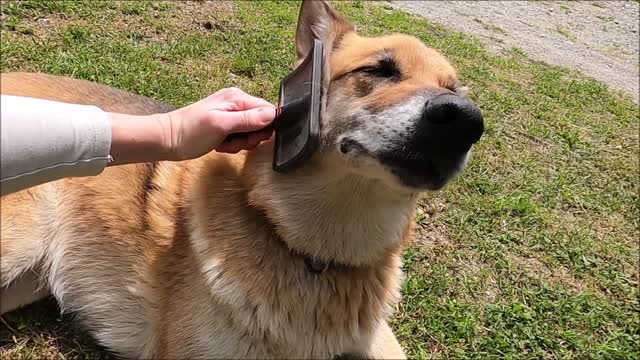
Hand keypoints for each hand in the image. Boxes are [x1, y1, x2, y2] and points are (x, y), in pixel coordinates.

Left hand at [107, 87, 275, 165]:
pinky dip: (233, 145)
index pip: (268, 110)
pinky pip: (240, 136)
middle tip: (233, 142)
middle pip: (261, 123)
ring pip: (251, 132)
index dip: (263, 128)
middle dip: (249, 138)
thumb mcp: (222, 125)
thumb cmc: (190, 132)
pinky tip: (220, 145)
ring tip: (223, 144)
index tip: (248, 138)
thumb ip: (248, 119)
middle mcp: (236, 102)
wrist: (167, 140)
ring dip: (240, 143)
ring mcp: (231, 114)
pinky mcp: (225, 125)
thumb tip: (272, 114)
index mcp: (237, 98)